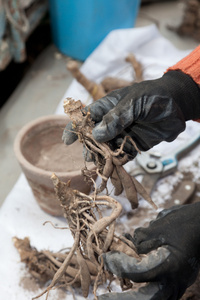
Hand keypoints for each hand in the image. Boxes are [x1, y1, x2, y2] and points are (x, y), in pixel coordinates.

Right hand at [62, 70, 199, 157]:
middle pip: (94, 137)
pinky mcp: (133, 145)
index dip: (75, 128)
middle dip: (90, 147)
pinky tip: (116, 168)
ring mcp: (122, 134)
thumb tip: (97, 135)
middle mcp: (112, 122)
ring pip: (107, 149)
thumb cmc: (153, 96)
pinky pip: (122, 156)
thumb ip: (115, 118)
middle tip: (90, 157)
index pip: (86, 117)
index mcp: (107, 107)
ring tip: (102, 166)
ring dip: (103, 158)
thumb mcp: (133, 103)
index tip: (67, 140)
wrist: (178, 104)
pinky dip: (118, 162)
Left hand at [100, 203, 199, 299]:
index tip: (107, 258)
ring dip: (135, 298)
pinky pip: (162, 296)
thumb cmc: (181, 222)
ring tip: (115, 297)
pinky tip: (135, 288)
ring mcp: (179, 284)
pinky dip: (147, 293)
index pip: (140, 273)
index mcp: (170, 265)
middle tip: (103, 299)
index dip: (120, 266)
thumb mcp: (157, 228)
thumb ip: (140, 241)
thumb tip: (125, 248)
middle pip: (146, 299)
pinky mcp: (180, 283)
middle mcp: (176, 280)